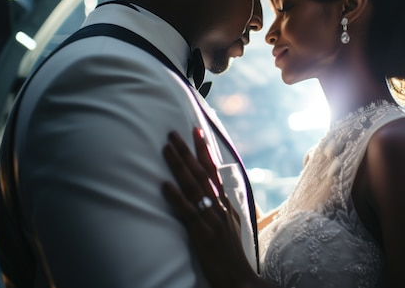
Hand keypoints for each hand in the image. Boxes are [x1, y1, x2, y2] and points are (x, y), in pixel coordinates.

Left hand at [161, 129, 257, 287]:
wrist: (240, 279)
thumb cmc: (232, 254)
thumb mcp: (232, 225)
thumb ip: (223, 207)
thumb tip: (217, 192)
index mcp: (225, 203)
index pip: (213, 170)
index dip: (204, 150)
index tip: (196, 131)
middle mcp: (220, 206)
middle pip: (201, 173)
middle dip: (186, 151)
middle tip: (173, 133)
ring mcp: (212, 219)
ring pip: (193, 187)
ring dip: (178, 166)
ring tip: (166, 150)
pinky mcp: (203, 234)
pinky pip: (188, 212)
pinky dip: (176, 197)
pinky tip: (164, 185)